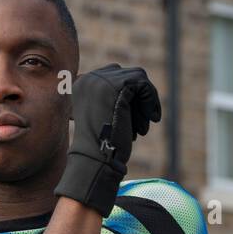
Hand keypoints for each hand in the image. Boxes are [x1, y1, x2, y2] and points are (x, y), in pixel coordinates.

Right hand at [53, 63, 160, 215]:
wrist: (96, 159)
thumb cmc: (103, 145)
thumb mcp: (107, 115)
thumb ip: (116, 97)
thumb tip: (141, 86)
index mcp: (82, 85)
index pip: (114, 76)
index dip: (130, 95)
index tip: (135, 119)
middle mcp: (88, 79)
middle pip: (127, 75)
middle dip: (139, 98)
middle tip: (141, 124)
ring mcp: (100, 80)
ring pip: (138, 77)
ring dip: (145, 101)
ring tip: (143, 126)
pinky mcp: (115, 85)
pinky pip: (143, 84)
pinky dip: (151, 101)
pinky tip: (151, 119)